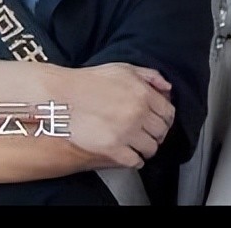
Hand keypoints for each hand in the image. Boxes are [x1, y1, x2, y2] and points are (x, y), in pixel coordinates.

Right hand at [45, 62, 175, 169]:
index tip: (161, 122)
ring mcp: (126, 132)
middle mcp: (138, 113)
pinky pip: (134, 161)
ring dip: (148, 148)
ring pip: (151, 148)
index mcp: (143, 94)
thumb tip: (167, 88)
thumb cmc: (90, 81)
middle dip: (158, 134)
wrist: (62, 96)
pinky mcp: (112, 148)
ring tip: (141, 146)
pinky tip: (132, 156)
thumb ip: (149, 75)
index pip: (168, 112)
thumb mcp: (123, 69)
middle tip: (151, 135)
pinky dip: (136, 160)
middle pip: (161, 131)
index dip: (166, 119)